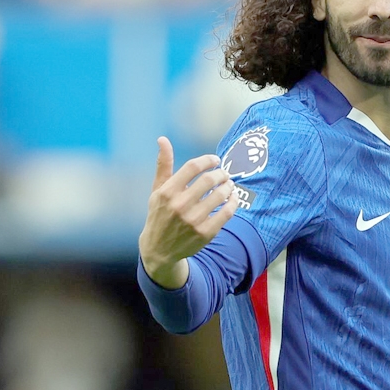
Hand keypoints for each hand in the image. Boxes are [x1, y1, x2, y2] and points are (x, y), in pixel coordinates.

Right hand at [139, 136, 238, 288]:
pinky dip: (233, 203)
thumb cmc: (159, 214)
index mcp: (167, 192)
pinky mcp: (205, 233)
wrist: (159, 250)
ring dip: (228, 187)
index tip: (215, 160)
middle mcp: (179, 205)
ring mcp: (192, 220)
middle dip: (221, 173)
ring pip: (220, 195)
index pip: (192, 167)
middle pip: (208, 180)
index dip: (208, 160)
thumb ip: (163, 165)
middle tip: (225, 174)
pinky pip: (226, 213)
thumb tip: (162, 139)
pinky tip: (233, 198)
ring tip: (230, 185)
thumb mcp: (157, 190)